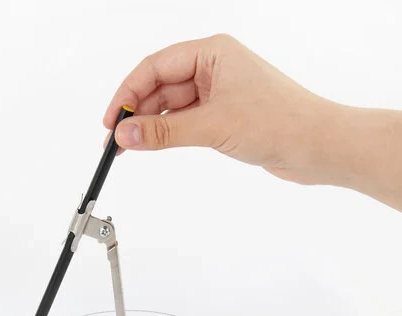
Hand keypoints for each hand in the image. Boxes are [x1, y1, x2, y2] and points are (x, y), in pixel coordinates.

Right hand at [104, 34, 335, 185]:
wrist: (317, 147)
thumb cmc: (280, 123)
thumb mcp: (213, 126)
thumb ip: (165, 132)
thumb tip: (126, 135)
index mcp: (212, 53)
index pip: (155, 67)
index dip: (128, 93)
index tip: (111, 120)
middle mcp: (214, 69)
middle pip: (161, 87)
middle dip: (137, 113)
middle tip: (116, 140)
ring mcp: (218, 93)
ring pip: (172, 107)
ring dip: (151, 126)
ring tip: (130, 147)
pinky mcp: (223, 116)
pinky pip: (186, 122)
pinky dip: (169, 134)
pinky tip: (154, 145)